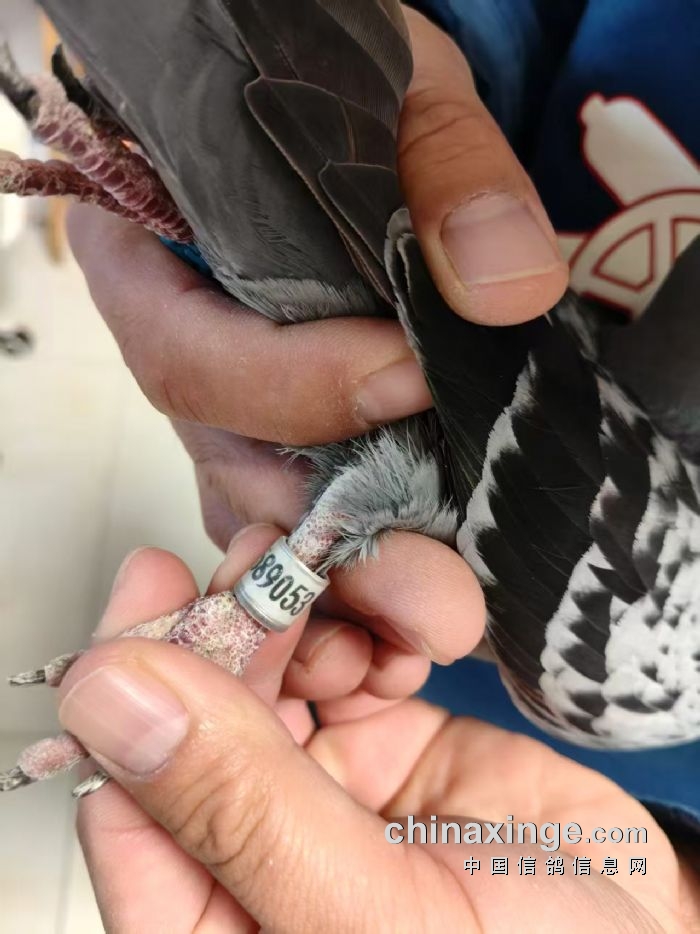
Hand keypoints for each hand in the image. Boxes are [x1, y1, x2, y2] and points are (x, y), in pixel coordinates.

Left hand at [59, 541, 698, 932]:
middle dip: (239, 624)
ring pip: (272, 663)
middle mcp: (256, 848)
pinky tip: (408, 636)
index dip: (134, 680)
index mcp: (217, 920)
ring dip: (316, 612)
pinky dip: (374, 623)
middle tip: (280, 566)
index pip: (128, 791)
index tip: (157, 585)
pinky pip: (349, 653)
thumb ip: (239, 807)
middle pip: (199, 708)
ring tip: (371, 602)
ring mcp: (320, 784)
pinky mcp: (384, 734)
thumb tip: (108, 695)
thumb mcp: (368, 915)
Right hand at [67, 8, 568, 549]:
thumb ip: (448, 169)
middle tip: (437, 584)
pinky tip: (424, 579)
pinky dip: (357, 554)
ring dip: (347, 566)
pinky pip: (296, 513)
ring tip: (438, 600)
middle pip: (224, 461)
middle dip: (331, 526)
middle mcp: (177, 346)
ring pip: (257, 508)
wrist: (352, 120)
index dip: (294, 386)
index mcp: (150, 255)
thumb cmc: (347, 93)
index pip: (188, 353)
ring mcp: (226, 402)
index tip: (413, 379)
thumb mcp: (400, 95)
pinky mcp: (279, 433)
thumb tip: (507, 285)